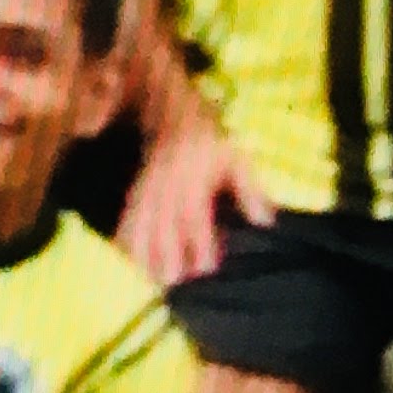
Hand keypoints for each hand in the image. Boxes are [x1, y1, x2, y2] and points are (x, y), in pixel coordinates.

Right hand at [117, 104, 269, 290]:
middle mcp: (169, 184)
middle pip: (164, 222)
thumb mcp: (237, 158)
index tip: (205, 268)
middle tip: (171, 281)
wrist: (172, 110)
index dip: (199, 241)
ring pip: (143, 220)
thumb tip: (266, 221)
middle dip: (166, 252)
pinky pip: (128, 212)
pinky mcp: (138, 187)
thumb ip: (250, 190)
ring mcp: (149, 185)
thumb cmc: (211, 139)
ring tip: (148, 277)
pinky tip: (126, 254)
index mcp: (195, 178)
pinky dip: (126, 234)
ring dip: (143, 249)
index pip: (195, 214)